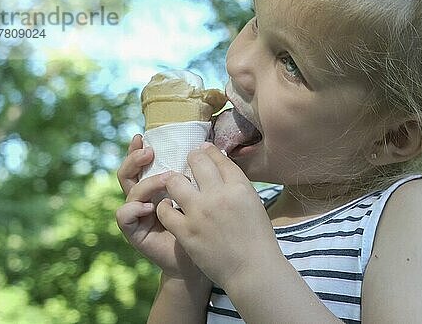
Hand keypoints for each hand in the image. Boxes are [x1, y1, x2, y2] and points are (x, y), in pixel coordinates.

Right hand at [115, 135, 206, 281]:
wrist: (200, 263)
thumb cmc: (206, 228)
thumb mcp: (204, 196)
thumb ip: (199, 176)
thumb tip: (208, 146)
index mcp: (159, 187)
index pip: (144, 163)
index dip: (140, 148)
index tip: (147, 136)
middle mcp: (144, 197)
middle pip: (129, 171)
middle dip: (135, 158)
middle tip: (148, 151)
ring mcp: (137, 214)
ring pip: (129, 188)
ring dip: (146, 181)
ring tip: (165, 180)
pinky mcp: (134, 232)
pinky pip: (123, 216)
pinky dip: (133, 208)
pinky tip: (149, 206)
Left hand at [156, 143, 282, 288]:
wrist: (253, 270)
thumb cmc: (257, 238)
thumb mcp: (254, 203)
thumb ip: (237, 185)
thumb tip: (221, 166)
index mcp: (240, 187)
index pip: (219, 157)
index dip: (208, 151)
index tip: (202, 150)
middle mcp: (219, 195)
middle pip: (197, 162)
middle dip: (190, 159)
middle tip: (187, 163)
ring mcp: (201, 213)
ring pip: (175, 182)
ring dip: (173, 181)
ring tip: (175, 186)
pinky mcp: (186, 232)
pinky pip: (164, 211)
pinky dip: (164, 208)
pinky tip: (168, 208)